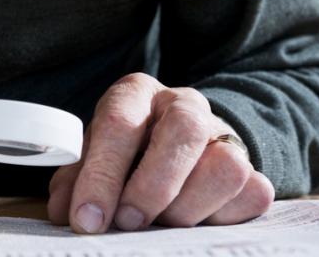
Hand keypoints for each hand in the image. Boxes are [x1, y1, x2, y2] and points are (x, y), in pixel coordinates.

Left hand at [47, 73, 273, 232]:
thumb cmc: (125, 151)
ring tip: (160, 224)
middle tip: (128, 222)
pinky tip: (194, 221)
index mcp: (136, 93)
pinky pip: (252, 193)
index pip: (119, 122)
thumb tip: (66, 214)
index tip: (87, 218)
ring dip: (188, 208)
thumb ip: (76, 181)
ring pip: (225, 166)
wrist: (176, 142)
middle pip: (185, 129)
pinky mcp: (251, 166)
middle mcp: (184, 105)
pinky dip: (222, 217)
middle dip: (153, 185)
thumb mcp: (93, 157)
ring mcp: (223, 133)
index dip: (101, 175)